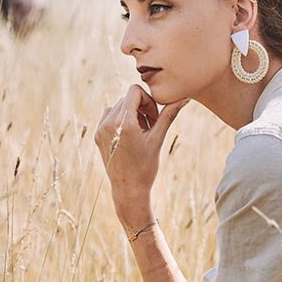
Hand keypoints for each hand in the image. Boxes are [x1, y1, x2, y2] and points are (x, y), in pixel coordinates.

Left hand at [93, 86, 187, 228]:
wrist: (128, 190)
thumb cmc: (146, 167)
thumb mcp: (158, 139)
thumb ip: (168, 115)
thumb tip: (183, 98)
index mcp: (123, 123)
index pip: (134, 91)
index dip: (148, 101)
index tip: (154, 118)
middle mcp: (108, 123)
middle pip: (127, 98)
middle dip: (141, 109)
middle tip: (150, 127)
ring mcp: (100, 129)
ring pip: (118, 106)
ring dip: (132, 114)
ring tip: (140, 133)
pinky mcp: (97, 135)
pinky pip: (109, 116)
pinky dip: (121, 120)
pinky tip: (130, 136)